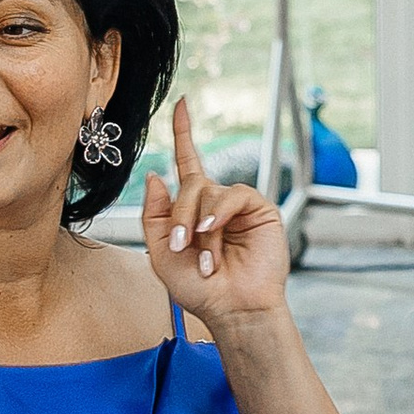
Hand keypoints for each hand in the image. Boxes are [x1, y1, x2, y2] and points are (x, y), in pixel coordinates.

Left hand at [141, 97, 287, 327]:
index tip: (183, 104)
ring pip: (209, 190)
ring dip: (199, 223)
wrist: (231, 309)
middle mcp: (215, 202)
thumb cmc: (198, 289)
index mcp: (192, 209)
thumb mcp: (161, 252)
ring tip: (204, 256)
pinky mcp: (259, 209)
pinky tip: (215, 235)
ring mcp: (237, 205)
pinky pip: (233, 195)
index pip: (188, 162)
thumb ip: (155, 214)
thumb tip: (155, 175)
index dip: (184, 133)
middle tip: (182, 246)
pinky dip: (219, 215)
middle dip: (180, 214)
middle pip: (190, 181)